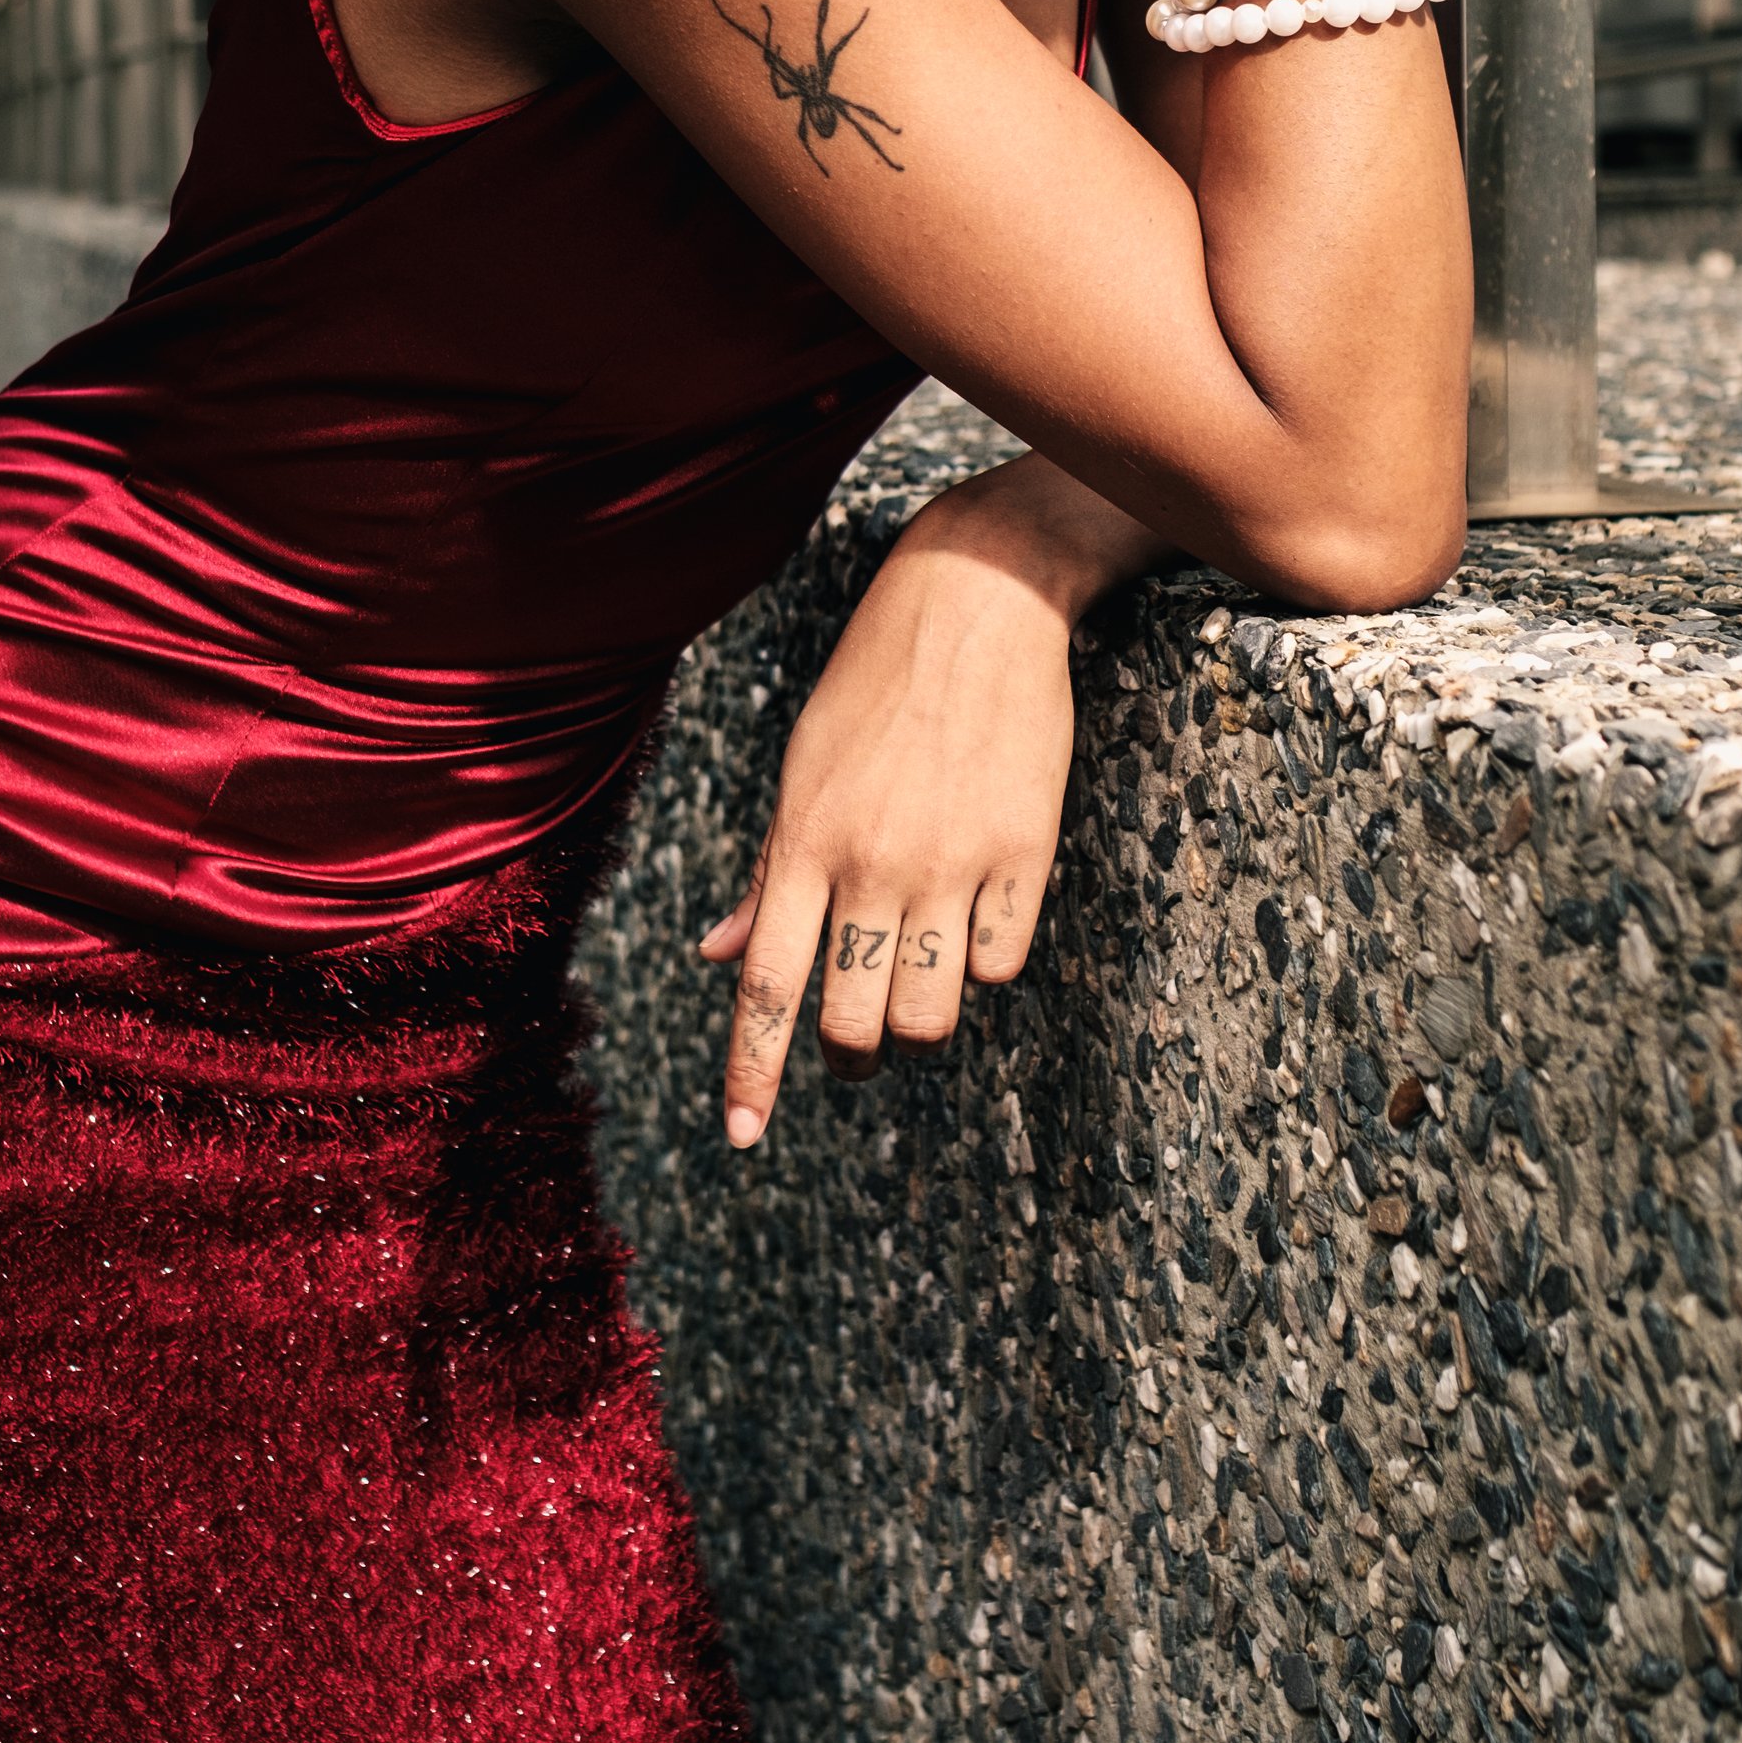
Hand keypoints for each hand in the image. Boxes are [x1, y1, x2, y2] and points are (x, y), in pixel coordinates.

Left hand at [696, 461, 1161, 1145]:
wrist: (977, 604)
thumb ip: (767, 872)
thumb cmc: (873, 684)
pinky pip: (1001, 961)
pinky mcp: (1024, 853)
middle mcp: (872, 861)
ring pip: (928, 1012)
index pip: (768, 987)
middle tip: (853, 1041)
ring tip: (912, 987)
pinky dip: (983, 962)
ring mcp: (951, 861)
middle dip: (848, 1056)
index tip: (743, 1138)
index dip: (753, 1074)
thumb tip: (717, 954)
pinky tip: (975, 920)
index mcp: (803, 840)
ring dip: (915, 1021)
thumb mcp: (800, 767)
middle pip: (852, 1024)